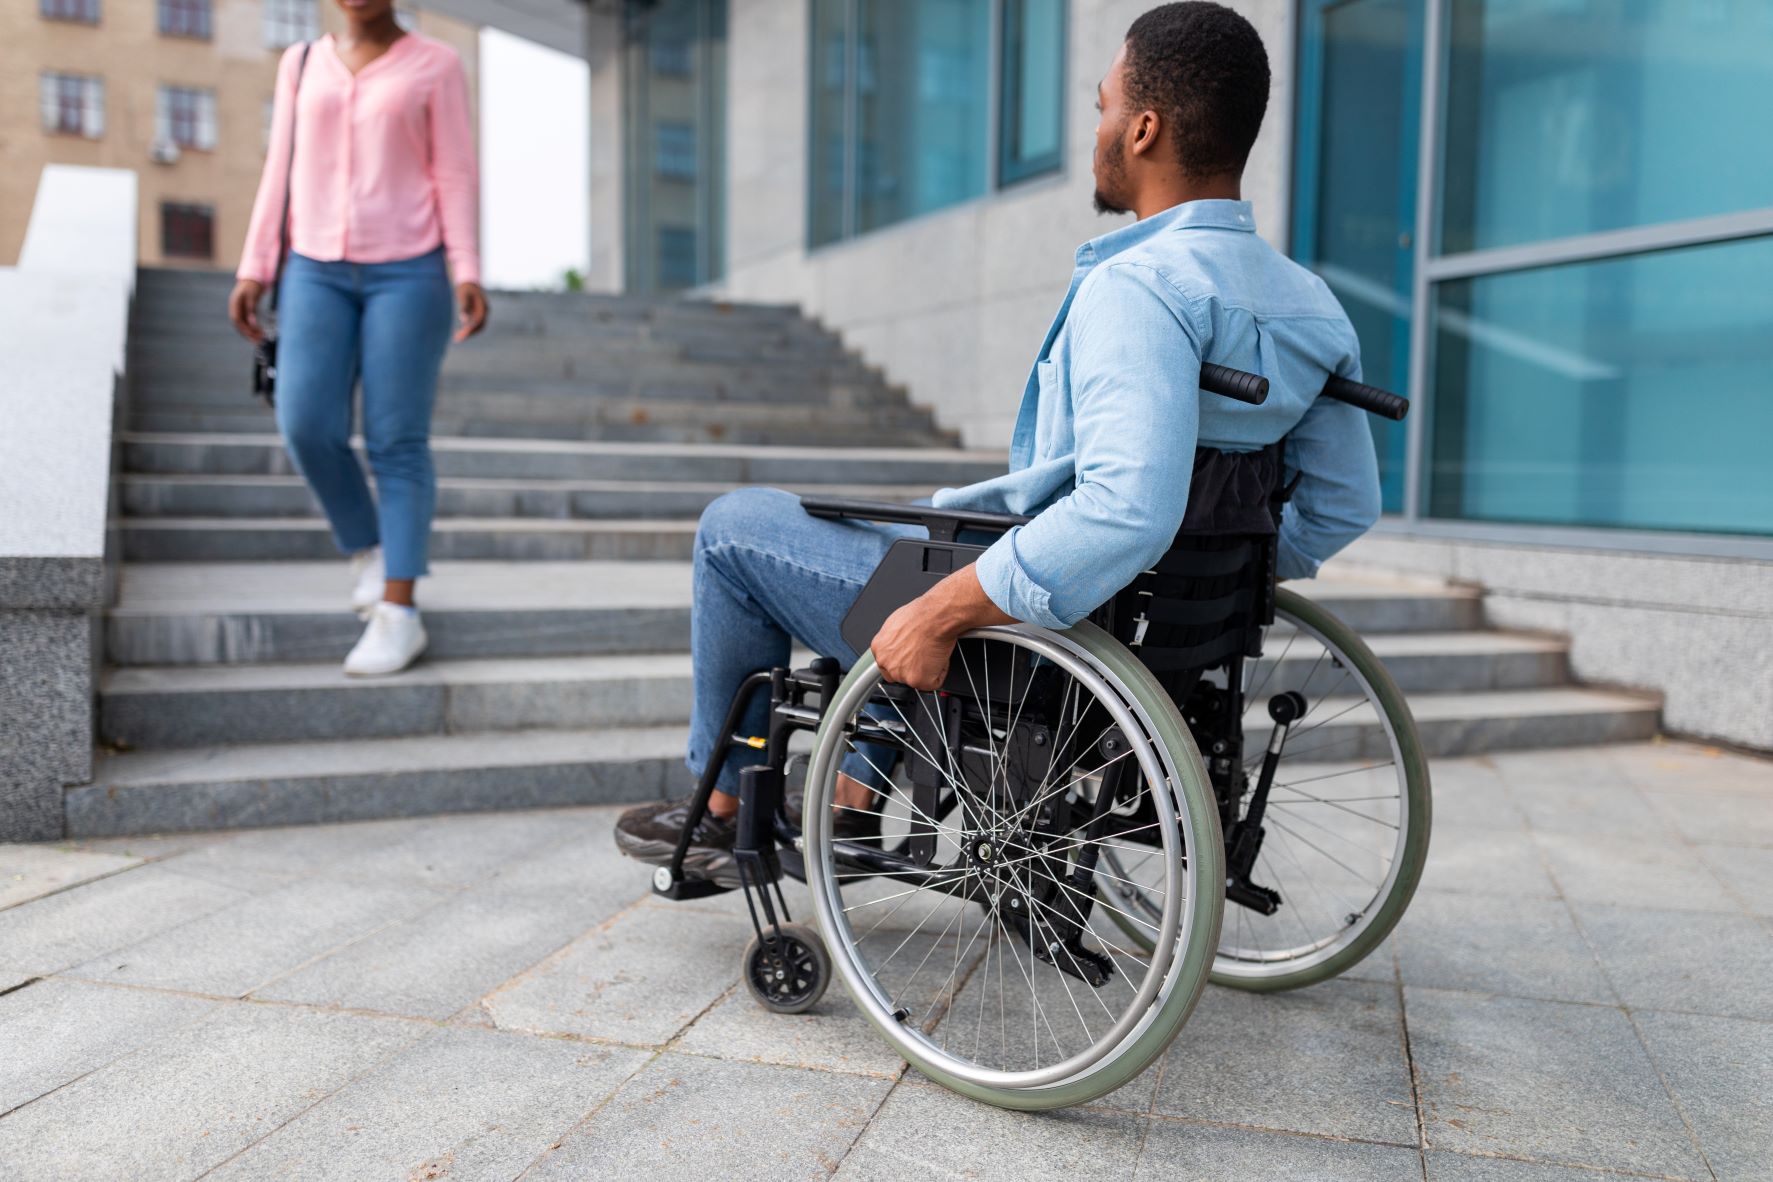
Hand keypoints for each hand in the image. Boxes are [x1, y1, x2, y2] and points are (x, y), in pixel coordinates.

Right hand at [228, 279, 266, 343]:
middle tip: (259, 341)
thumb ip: (251, 309)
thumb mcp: (252, 296)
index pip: (236, 319)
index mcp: (234, 303)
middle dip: (249, 333)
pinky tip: (261, 333)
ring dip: (252, 332)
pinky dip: (254, 328)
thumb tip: (252, 324)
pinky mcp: (246, 312)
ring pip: (245, 324)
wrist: (253, 279)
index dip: (243, 328)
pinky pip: (249, 322)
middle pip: (240, 324)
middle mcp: (236, 308)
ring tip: (262, 339)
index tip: (253, 335)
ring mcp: (240, 310)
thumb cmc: (252, 286)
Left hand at [454, 282, 487, 341]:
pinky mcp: (478, 312)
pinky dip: (469, 328)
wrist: (469, 281)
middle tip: (457, 339)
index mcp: (482, 307)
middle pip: (479, 326)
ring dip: (469, 333)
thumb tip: (463, 320)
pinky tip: (462, 331)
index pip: (477, 322)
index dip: (469, 330)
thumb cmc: (465, 287)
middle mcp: (484, 311)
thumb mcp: (463, 295)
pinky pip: (475, 323)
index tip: (460, 336)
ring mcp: (483, 312)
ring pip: (478, 326)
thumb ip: (464, 307)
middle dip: (468, 334)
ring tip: (458, 338)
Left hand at [869, 565, 1016, 690]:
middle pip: (899, 675)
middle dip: (912, 668)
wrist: (935, 616)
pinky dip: (941, 671)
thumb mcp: (896, 623)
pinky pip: (934, 682)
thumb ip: (894, 640)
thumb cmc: (921, 614)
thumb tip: (900, 643)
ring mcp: (902, 674)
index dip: (902, 660)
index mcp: (879, 648)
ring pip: (916, 679)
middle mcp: (886, 663)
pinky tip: (939, 656)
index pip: (887, 663)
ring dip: (927, 669)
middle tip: (924, 653)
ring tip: (932, 650)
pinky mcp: (919, 681)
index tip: (910, 656)